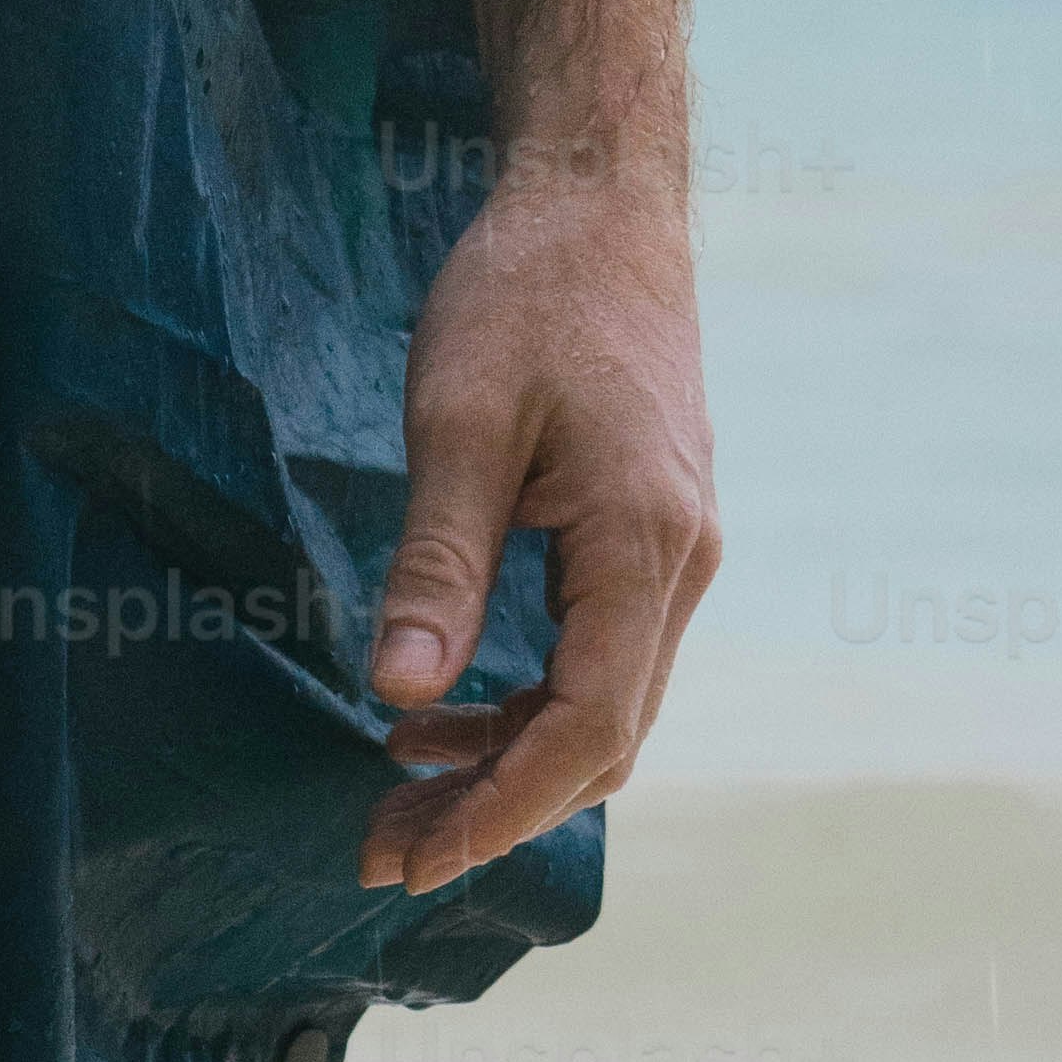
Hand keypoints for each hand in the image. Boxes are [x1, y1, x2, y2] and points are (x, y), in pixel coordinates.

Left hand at [360, 148, 718, 895]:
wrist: (601, 202)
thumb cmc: (528, 292)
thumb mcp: (460, 421)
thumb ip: (438, 563)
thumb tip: (403, 696)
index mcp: (644, 545)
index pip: (584, 730)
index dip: (497, 810)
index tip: (410, 859)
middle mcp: (680, 567)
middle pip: (600, 745)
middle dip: (492, 812)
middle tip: (381, 853)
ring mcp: (673, 558)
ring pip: (601, 714)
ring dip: (503, 771)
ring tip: (394, 793)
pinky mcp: (647, 544)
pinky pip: (595, 667)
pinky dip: (521, 714)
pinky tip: (437, 718)